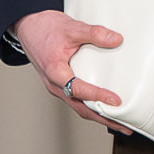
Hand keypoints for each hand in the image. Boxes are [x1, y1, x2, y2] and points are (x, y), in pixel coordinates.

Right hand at [14, 10, 131, 134]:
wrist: (28, 27)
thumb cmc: (44, 28)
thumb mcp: (71, 27)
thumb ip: (94, 33)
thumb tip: (116, 40)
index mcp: (55, 71)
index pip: (78, 89)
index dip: (97, 96)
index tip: (115, 101)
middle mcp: (55, 85)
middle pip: (81, 108)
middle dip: (104, 119)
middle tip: (125, 126)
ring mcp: (57, 87)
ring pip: (79, 107)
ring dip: (99, 117)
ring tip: (119, 121)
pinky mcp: (61, 86)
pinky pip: (77, 101)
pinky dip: (92, 107)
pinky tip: (104, 108)